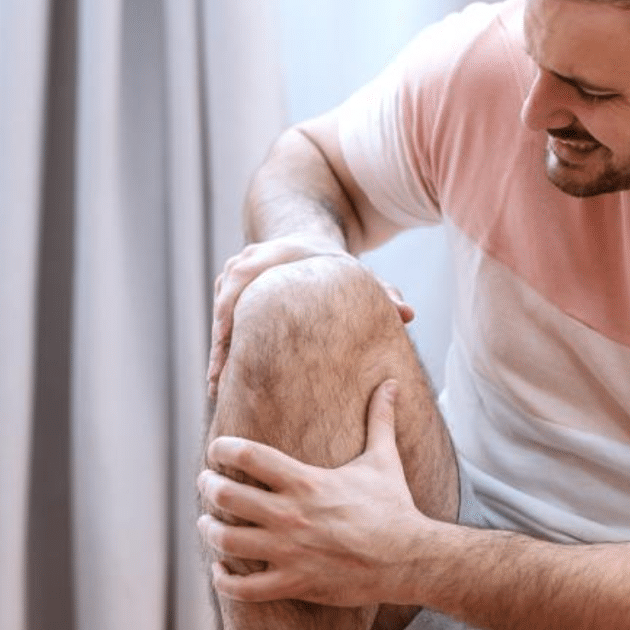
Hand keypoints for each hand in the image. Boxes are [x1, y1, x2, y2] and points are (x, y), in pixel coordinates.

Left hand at [197, 380, 427, 606]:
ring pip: (227, 541)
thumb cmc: (394, 508)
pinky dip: (224, 580)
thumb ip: (380, 419)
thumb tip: (392, 384)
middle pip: (226, 495)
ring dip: (209, 531)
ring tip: (207, 523)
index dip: (222, 448)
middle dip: (208, 486)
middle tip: (206, 482)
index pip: (248, 455)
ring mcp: (290, 552)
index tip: (217, 451)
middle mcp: (291, 515)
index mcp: (306, 481)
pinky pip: (244, 589)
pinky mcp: (294, 583)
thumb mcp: (384, 460)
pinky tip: (221, 569)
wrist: (409, 559)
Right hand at [208, 235, 414, 397]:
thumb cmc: (330, 262)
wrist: (304, 237)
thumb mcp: (355, 273)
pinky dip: (223, 349)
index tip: (238, 361)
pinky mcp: (225, 291)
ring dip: (219, 355)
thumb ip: (381, 291)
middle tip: (222, 389)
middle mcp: (240, 266)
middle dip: (222, 352)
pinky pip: (220, 323)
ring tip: (221, 392)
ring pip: (219, 321)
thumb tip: (409, 314)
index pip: (243, 295)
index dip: (238, 330)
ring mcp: (228, 277)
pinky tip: (225, 382)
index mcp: (265, 259)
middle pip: (224, 313)